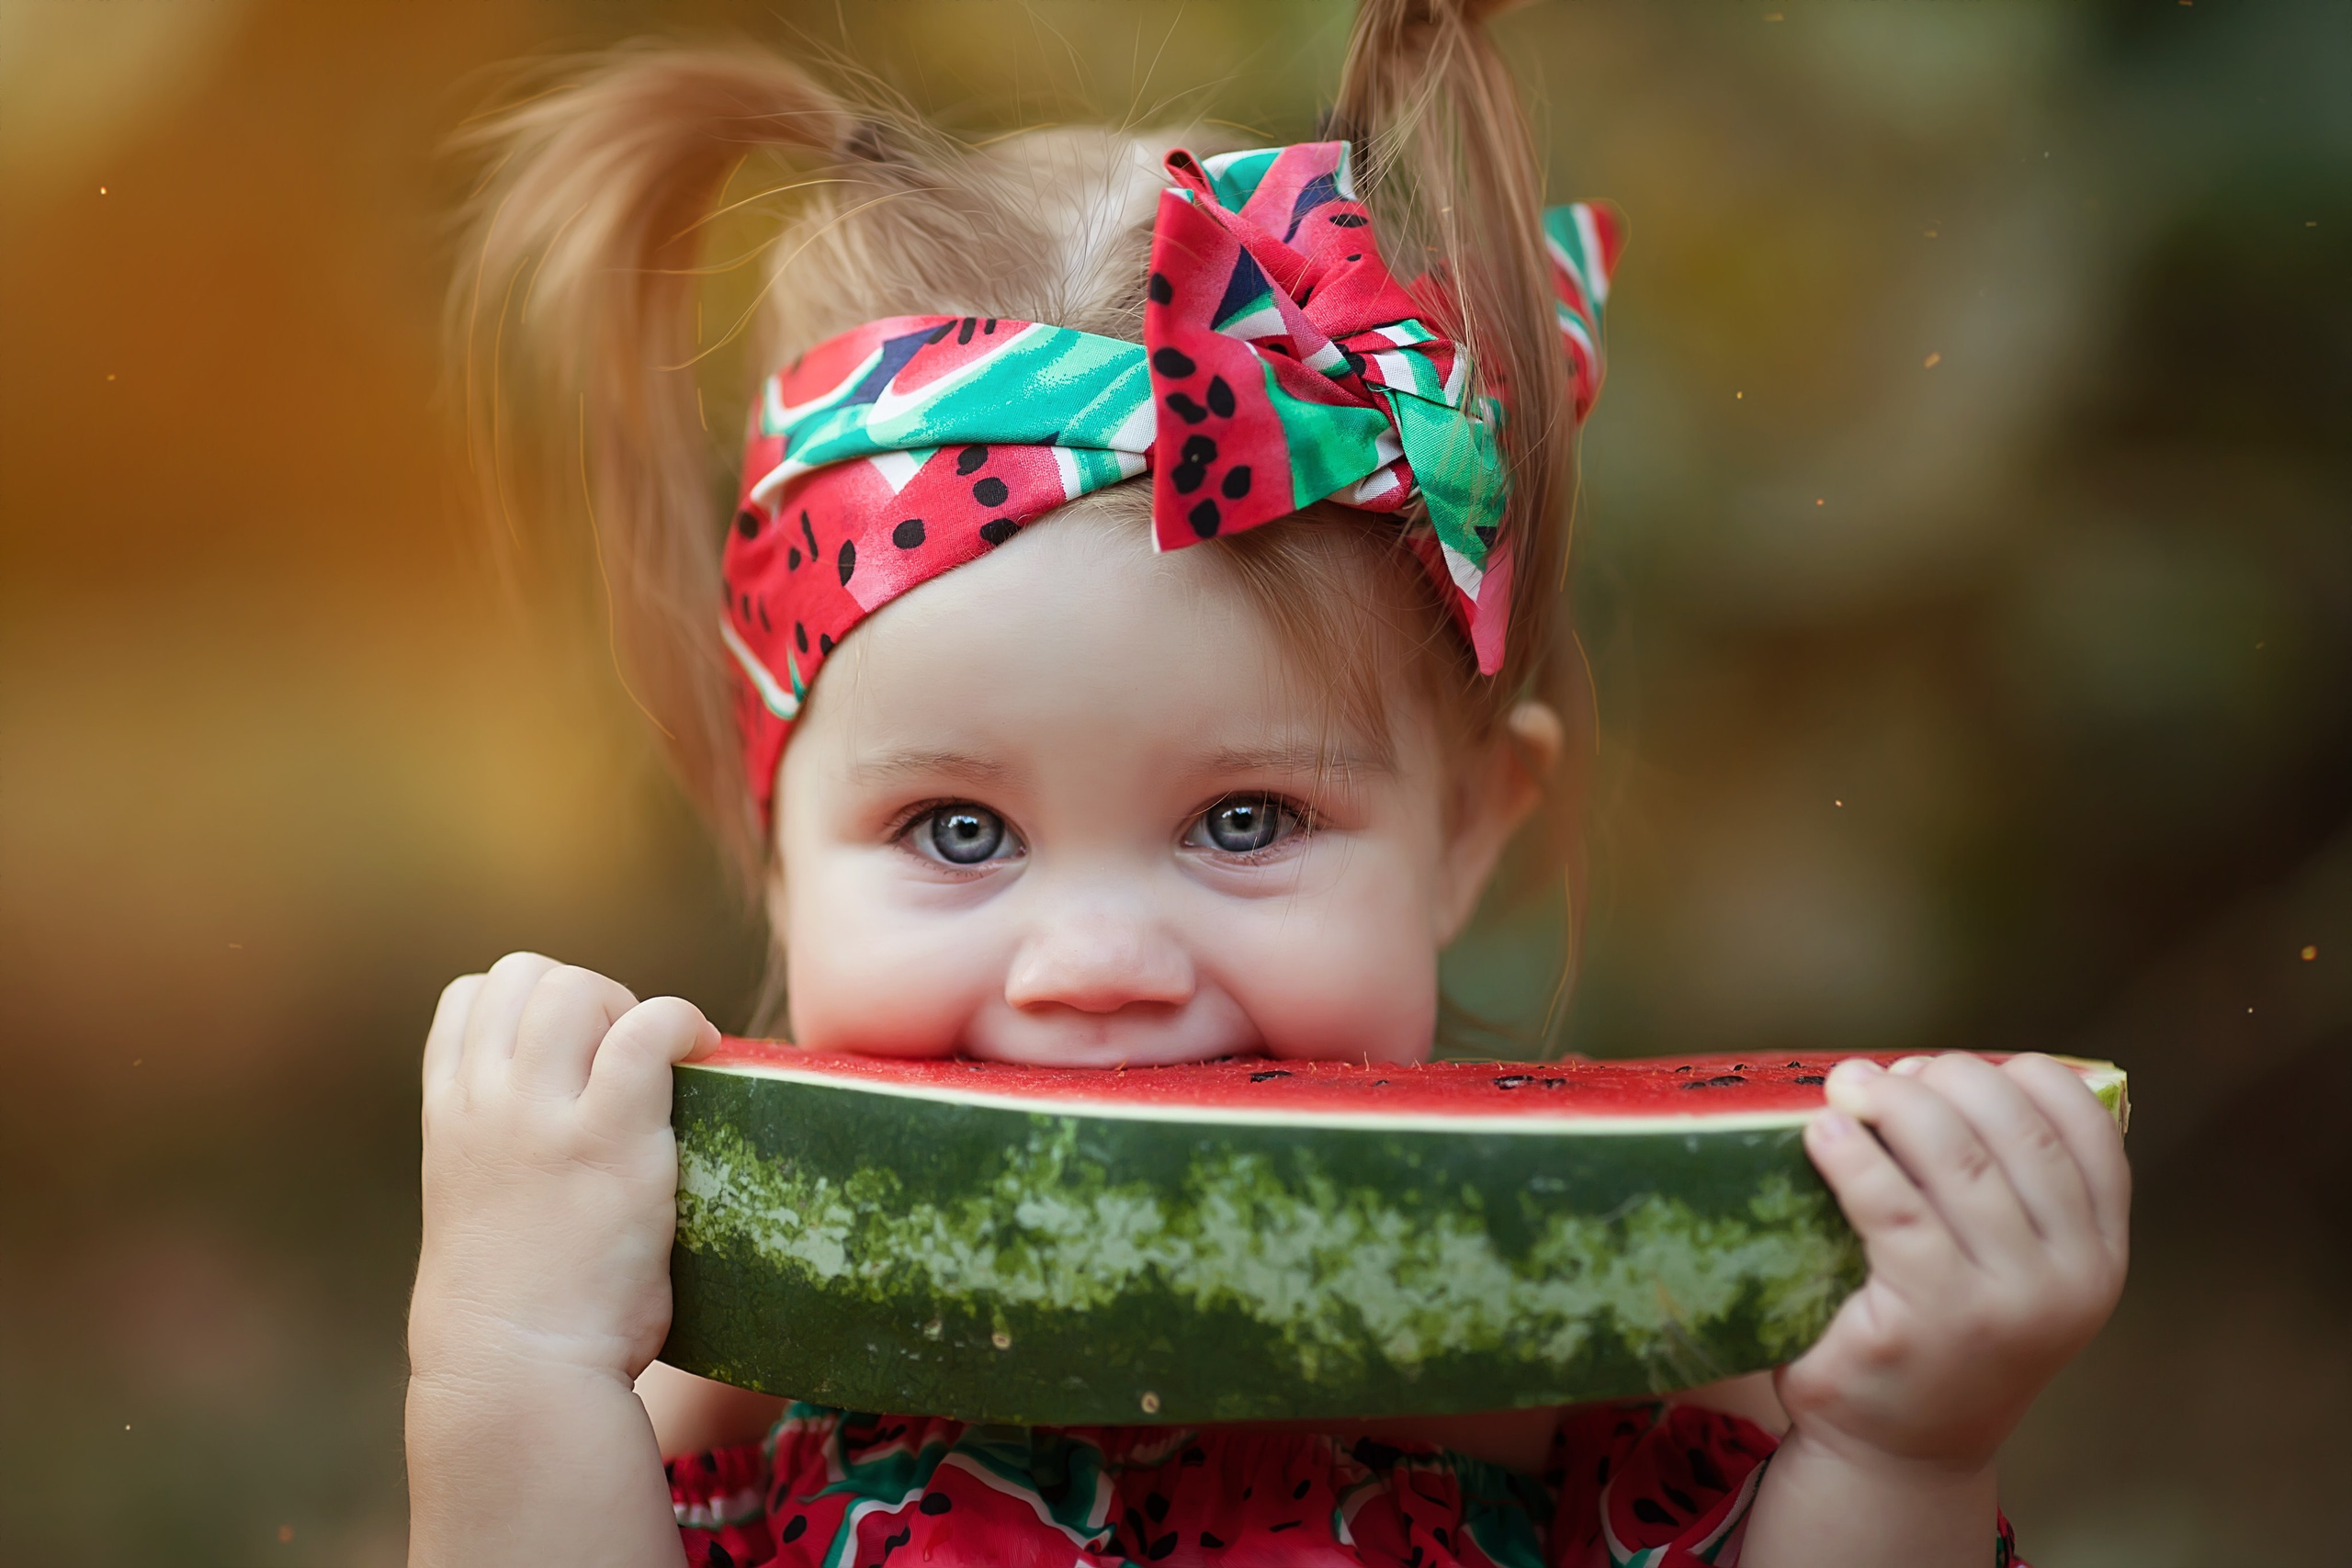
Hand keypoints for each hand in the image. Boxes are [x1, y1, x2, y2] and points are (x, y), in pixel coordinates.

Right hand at [409, 952, 717, 1384]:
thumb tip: (575, 1128)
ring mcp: (541, 1115)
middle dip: (587, 996)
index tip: (576, 1052)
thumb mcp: (478, 1204)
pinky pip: (648, 1029)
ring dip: (629, 1008)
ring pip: (577, 986)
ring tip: (660, 1068)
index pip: (469, 996)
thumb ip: (506, 1150)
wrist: (516, 1372)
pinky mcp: (607, 1137)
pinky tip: (703, 1055)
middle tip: (625, 1061)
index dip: (530, 1004)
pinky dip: (682, 1024)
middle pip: (526, 973)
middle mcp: (485, 1101)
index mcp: (447, 1115)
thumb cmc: (514, 1312)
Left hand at [1781, 1051, 2129, 1475]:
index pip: (2090, 1127)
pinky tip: (1822, 1135)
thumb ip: (2008, 1185)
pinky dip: (1853, 1156)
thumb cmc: (1942, 1332)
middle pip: (2016, 1131)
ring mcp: (2004, 1302)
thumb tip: (1931, 1070)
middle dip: (1945, 1079)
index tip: (1956, 1069)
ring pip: (1957, 1159)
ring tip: (1846, 1089)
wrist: (1901, 1448)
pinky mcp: (1930, 1318)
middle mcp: (2071, 1277)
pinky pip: (1892, 1208)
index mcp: (2099, 1251)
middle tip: (1880, 1076)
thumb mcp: (2009, 1265)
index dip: (2022, 1075)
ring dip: (1893, 1102)